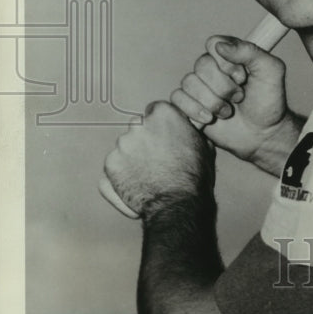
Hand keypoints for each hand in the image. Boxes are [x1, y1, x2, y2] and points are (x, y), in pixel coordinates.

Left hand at [103, 101, 214, 218]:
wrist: (177, 203)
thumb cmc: (194, 175)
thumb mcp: (202, 145)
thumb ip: (190, 131)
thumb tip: (190, 128)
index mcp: (163, 114)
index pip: (155, 110)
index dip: (159, 124)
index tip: (163, 135)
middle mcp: (139, 124)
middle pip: (138, 127)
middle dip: (144, 139)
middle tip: (156, 157)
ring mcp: (122, 144)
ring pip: (125, 146)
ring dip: (132, 156)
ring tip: (146, 175)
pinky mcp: (110, 164)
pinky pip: (113, 165)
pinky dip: (120, 173)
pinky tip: (135, 184)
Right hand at [170, 36, 301, 171]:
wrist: (262, 135)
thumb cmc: (268, 102)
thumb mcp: (271, 71)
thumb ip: (250, 52)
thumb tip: (220, 45)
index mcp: (229, 55)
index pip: (214, 44)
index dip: (226, 62)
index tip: (243, 77)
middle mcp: (211, 68)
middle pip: (201, 65)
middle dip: (223, 87)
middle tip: (239, 98)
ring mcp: (198, 86)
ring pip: (189, 83)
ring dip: (212, 101)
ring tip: (227, 112)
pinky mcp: (189, 105)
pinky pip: (177, 98)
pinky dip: (193, 109)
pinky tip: (209, 118)